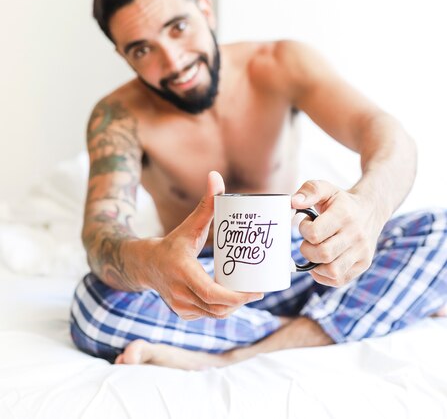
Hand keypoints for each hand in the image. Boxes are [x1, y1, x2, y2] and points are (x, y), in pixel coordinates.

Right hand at [148, 171, 263, 319]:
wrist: (145, 263)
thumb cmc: (172, 242)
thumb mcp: (189, 224)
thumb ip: (206, 203)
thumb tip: (215, 176)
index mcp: (183, 272)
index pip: (212, 294)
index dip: (237, 297)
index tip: (257, 291)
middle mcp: (180, 293)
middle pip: (217, 307)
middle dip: (241, 302)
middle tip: (258, 290)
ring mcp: (180, 306)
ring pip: (214, 314)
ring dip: (233, 308)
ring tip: (248, 293)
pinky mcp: (182, 313)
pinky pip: (207, 315)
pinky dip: (221, 310)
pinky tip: (232, 300)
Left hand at [293, 180, 382, 286]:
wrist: (370, 210)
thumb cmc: (341, 201)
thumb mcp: (326, 188)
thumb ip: (309, 190)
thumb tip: (293, 202)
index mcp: (344, 214)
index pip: (315, 233)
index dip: (304, 230)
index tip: (306, 224)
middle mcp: (356, 234)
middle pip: (323, 254)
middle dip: (307, 250)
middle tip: (308, 241)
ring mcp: (362, 251)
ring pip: (332, 271)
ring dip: (316, 265)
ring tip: (315, 252)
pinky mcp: (364, 263)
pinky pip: (339, 280)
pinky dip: (324, 276)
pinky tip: (321, 263)